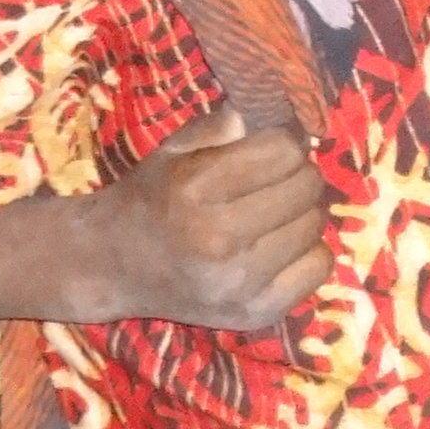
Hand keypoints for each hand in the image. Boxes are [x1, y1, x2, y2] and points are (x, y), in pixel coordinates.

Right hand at [77, 107, 333, 329]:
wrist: (111, 267)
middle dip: (297, 174)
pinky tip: (279, 246)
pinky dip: (307, 251)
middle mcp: (220, 239)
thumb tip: (281, 115)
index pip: (285, 151)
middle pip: (306, 187)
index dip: (284, 141)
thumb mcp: (174, 148)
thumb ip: (224, 125)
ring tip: (274, 213)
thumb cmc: (149, 198)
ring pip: (315, 225)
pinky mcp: (256, 313)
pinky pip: (318, 268)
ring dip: (302, 211)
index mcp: (197, 189)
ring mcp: (240, 283)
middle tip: (275, 179)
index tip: (271, 147)